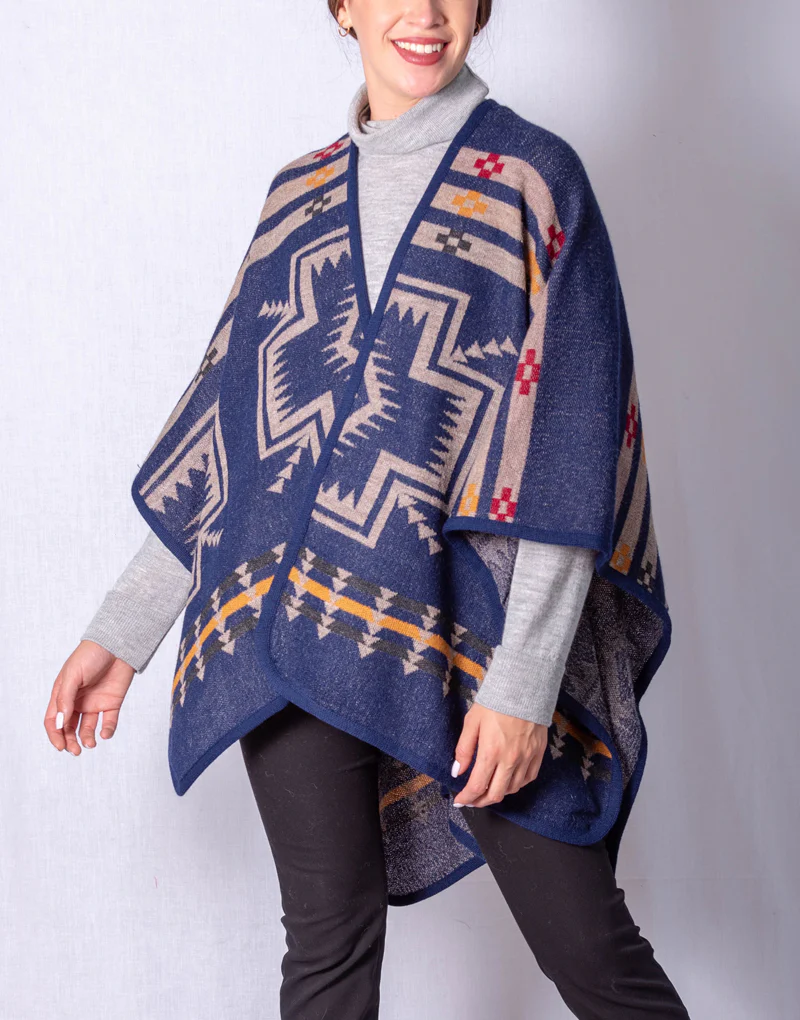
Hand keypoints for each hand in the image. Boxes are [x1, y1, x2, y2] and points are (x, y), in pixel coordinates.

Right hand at [44, 640, 134, 755]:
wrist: (117, 645)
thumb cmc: (90, 655)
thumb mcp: (72, 675)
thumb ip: (65, 699)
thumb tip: (59, 723)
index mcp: (63, 695)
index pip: (53, 720)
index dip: (55, 735)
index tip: (60, 746)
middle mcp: (77, 702)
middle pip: (69, 728)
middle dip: (70, 741)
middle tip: (76, 750)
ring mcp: (95, 703)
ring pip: (88, 728)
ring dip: (87, 738)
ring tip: (90, 743)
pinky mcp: (112, 703)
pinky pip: (109, 722)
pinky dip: (107, 731)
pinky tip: (105, 733)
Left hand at [451, 703, 547, 807]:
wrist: (523, 688)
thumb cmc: (495, 703)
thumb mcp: (472, 722)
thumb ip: (464, 749)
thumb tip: (457, 771)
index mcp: (491, 752)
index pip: (477, 786)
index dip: (466, 797)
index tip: (460, 800)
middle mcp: (510, 760)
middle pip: (495, 794)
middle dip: (480, 802)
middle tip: (471, 800)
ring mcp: (526, 758)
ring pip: (512, 789)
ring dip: (498, 794)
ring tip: (487, 790)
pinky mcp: (538, 754)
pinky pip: (527, 779)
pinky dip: (515, 785)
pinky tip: (507, 781)